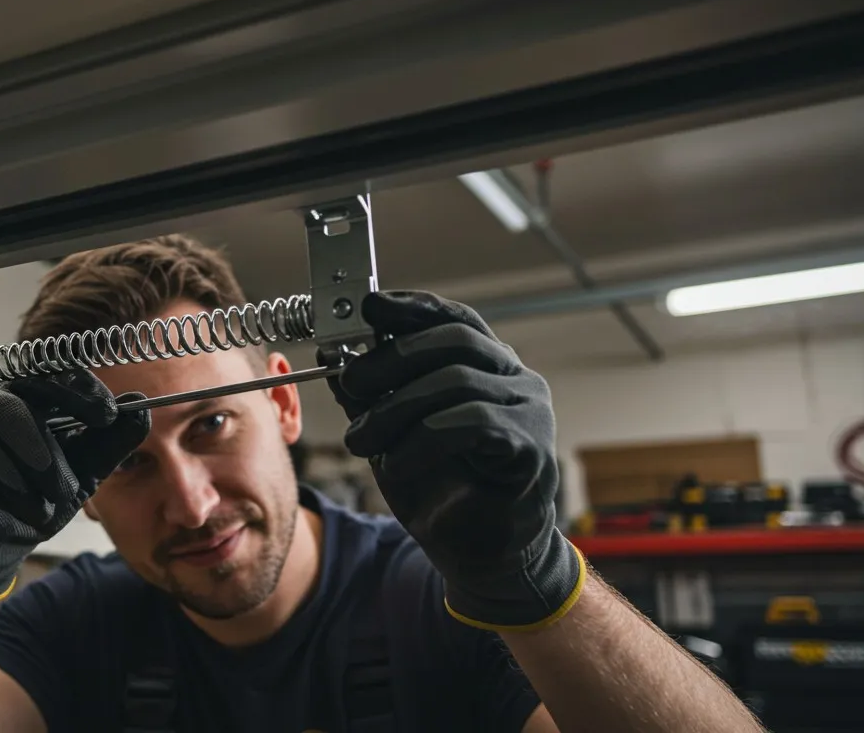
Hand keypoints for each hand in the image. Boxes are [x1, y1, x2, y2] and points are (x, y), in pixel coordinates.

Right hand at [0, 369, 149, 606]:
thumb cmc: (36, 500)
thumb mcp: (82, 475)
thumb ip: (110, 444)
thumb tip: (140, 410)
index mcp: (29, 398)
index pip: (50, 373)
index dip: (78, 388)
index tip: (107, 414)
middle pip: (11, 402)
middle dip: (40, 448)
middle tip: (63, 488)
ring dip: (14, 477)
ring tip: (39, 510)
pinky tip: (2, 502)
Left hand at [326, 291, 584, 630]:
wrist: (479, 555)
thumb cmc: (442, 490)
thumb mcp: (392, 435)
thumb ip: (372, 397)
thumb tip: (334, 358)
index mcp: (487, 368)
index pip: (454, 319)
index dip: (412, 307)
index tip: (370, 307)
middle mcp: (516, 380)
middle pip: (454, 340)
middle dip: (392, 357)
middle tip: (351, 384)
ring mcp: (530, 412)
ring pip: (457, 381)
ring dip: (396, 409)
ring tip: (361, 441)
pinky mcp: (529, 449)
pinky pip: (471, 424)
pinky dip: (423, 440)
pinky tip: (397, 463)